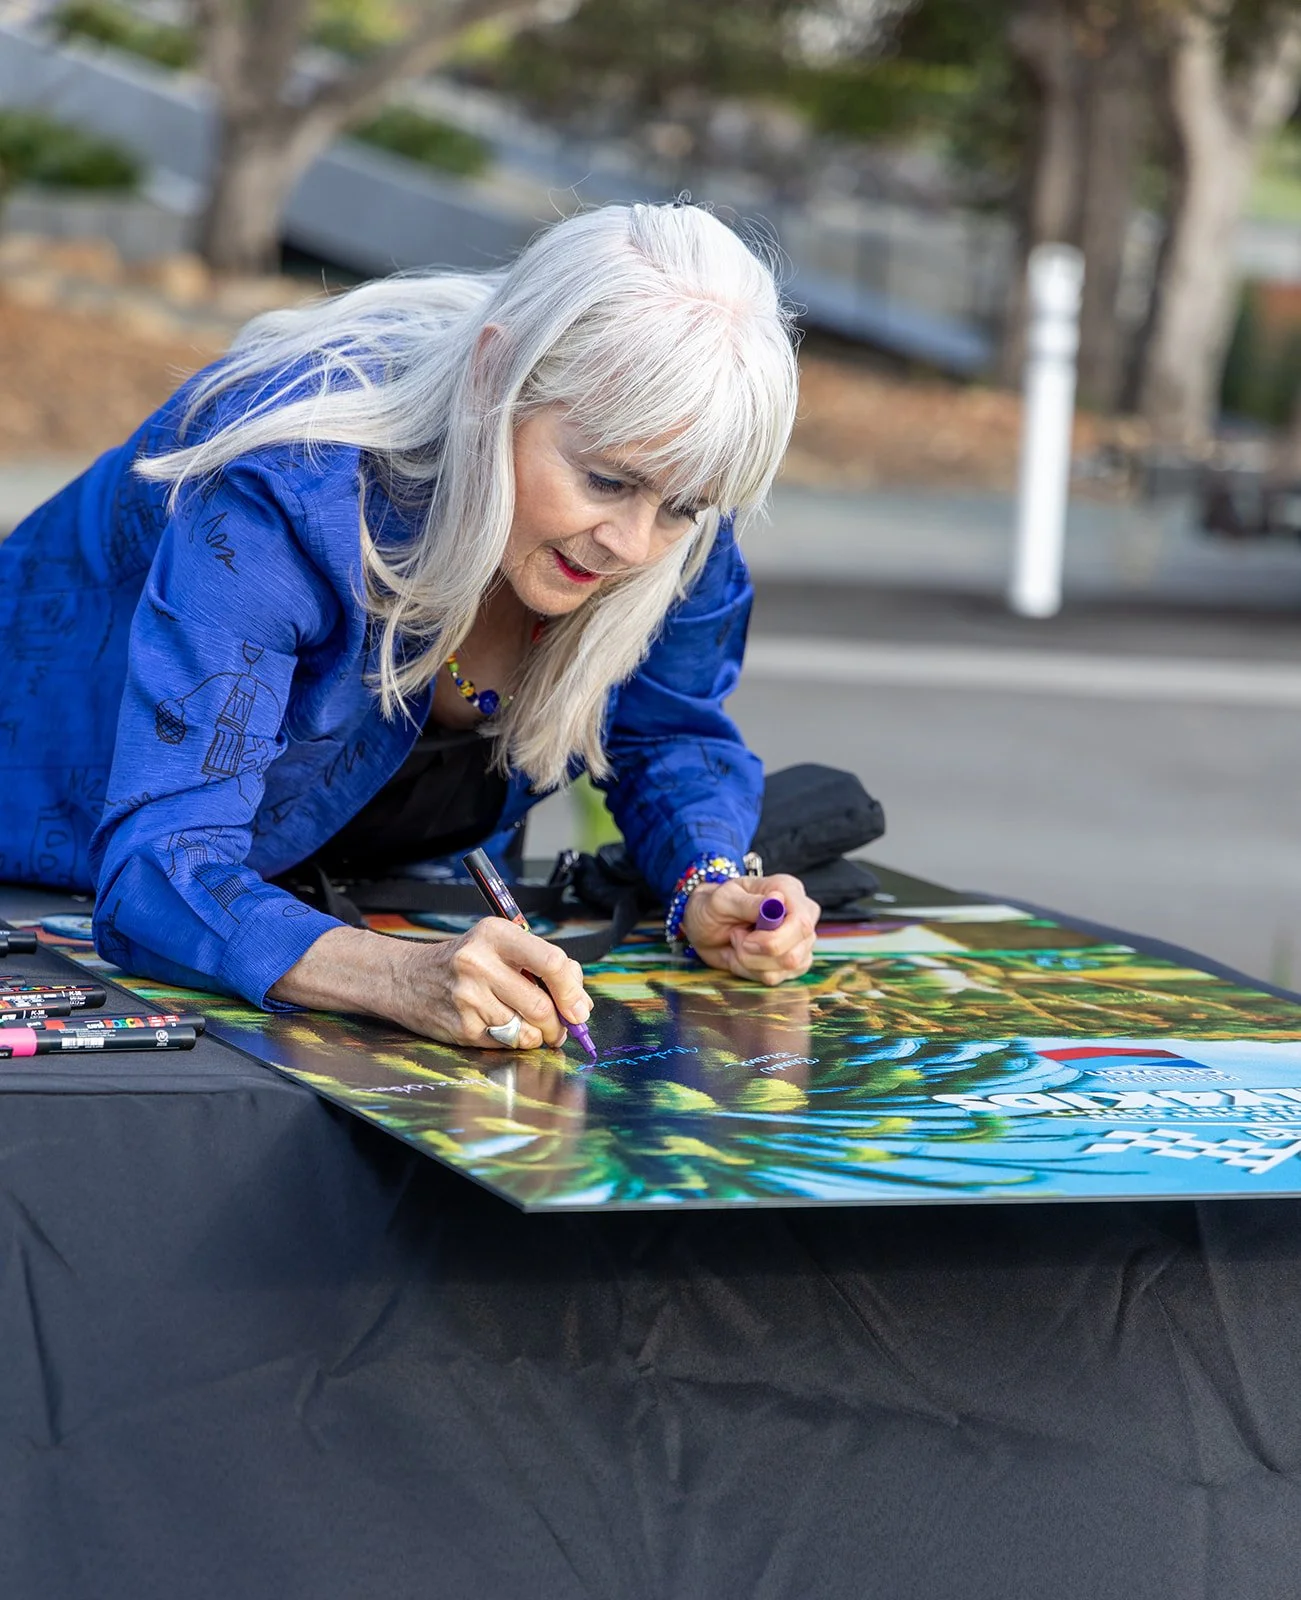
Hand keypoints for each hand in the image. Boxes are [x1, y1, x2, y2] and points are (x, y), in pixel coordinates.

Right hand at [270, 921, 592, 1049]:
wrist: (405, 978)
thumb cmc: (466, 962)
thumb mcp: (500, 945)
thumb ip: (543, 965)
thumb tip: (581, 1004)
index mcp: (495, 934)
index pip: (552, 963)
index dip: (573, 991)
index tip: (579, 1009)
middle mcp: (479, 962)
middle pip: (541, 1004)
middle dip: (559, 1022)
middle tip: (561, 1026)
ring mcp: (467, 997)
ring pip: (526, 1028)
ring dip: (539, 1035)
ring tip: (534, 1027)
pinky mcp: (461, 1026)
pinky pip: (507, 1043)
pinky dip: (517, 1042)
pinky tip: (506, 1029)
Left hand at [679, 874, 819, 985]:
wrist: (706, 927)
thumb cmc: (714, 906)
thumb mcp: (722, 900)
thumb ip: (748, 903)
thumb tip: (777, 900)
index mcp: (789, 891)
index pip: (801, 922)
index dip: (776, 938)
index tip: (747, 940)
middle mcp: (802, 915)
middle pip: (795, 953)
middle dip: (757, 953)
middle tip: (735, 937)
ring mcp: (801, 941)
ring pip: (785, 968)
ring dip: (751, 961)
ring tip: (738, 942)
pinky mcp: (794, 964)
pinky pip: (776, 978)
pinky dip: (751, 970)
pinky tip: (743, 954)